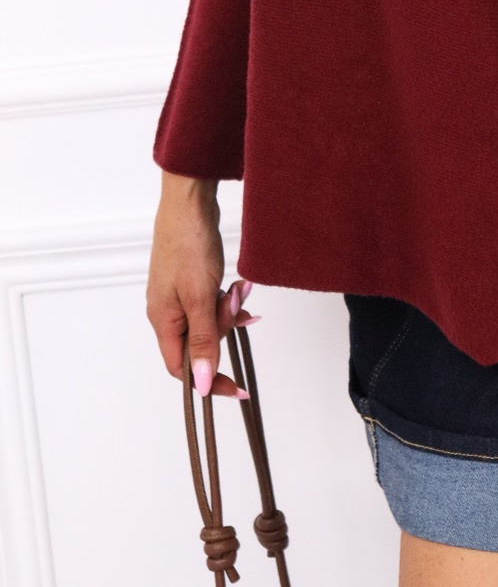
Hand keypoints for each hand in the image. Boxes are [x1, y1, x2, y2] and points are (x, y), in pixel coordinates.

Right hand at [146, 172, 261, 398]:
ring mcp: (178, 296)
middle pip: (200, 343)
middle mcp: (167, 312)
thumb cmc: (189, 246)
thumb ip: (203, 341)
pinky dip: (228, 298)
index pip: (183, 369)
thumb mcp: (200, 298)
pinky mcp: (192, 281)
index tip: (237, 388)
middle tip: (237, 305)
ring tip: (240, 290)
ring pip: (210, 321)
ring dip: (230, 310)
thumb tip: (203, 384)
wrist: (189, 203)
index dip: (210, 380)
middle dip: (225, 328)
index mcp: (163, 321)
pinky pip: (213, 302)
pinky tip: (240, 287)